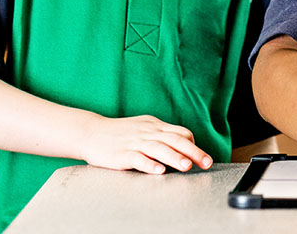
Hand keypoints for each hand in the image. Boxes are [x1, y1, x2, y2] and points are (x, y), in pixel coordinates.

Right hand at [79, 114, 212, 174]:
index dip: (193, 144)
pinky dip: (149, 164)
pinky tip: (159, 171)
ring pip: (159, 148)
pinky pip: (137, 158)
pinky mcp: (121, 154)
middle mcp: (147, 133)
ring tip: (187, 166)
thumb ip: (161, 135)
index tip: (202, 156)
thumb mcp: (143, 128)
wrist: (90, 132)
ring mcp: (134, 142)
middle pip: (175, 140)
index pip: (180, 132)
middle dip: (193, 152)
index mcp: (154, 126)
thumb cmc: (119, 132)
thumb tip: (182, 142)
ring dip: (174, 157)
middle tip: (206, 162)